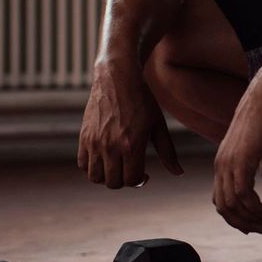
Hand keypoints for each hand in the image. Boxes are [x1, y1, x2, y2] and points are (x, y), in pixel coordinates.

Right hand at [78, 58, 182, 188]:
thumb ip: (168, 152)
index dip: (139, 181)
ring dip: (107, 176)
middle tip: (131, 169)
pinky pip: (83, 164)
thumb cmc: (142, 100)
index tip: (144, 174)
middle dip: (124, 180)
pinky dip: (92, 167)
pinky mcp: (84, 136)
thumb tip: (179, 173)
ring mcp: (94, 142)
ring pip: (95, 177)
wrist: (117, 78)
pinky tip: (105, 158)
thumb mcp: (158, 125)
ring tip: (117, 165)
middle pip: (113, 183)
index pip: (132, 180)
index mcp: (131, 144)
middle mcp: (110, 146)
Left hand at [213, 80, 261, 234]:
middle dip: (243, 223)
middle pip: (224, 207)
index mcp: (224, 161)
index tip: (253, 224)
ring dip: (253, 219)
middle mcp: (221, 165)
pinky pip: (245, 196)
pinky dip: (258, 210)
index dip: (234, 216)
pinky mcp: (241, 162)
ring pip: (234, 205)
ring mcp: (229, 163)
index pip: (221, 198)